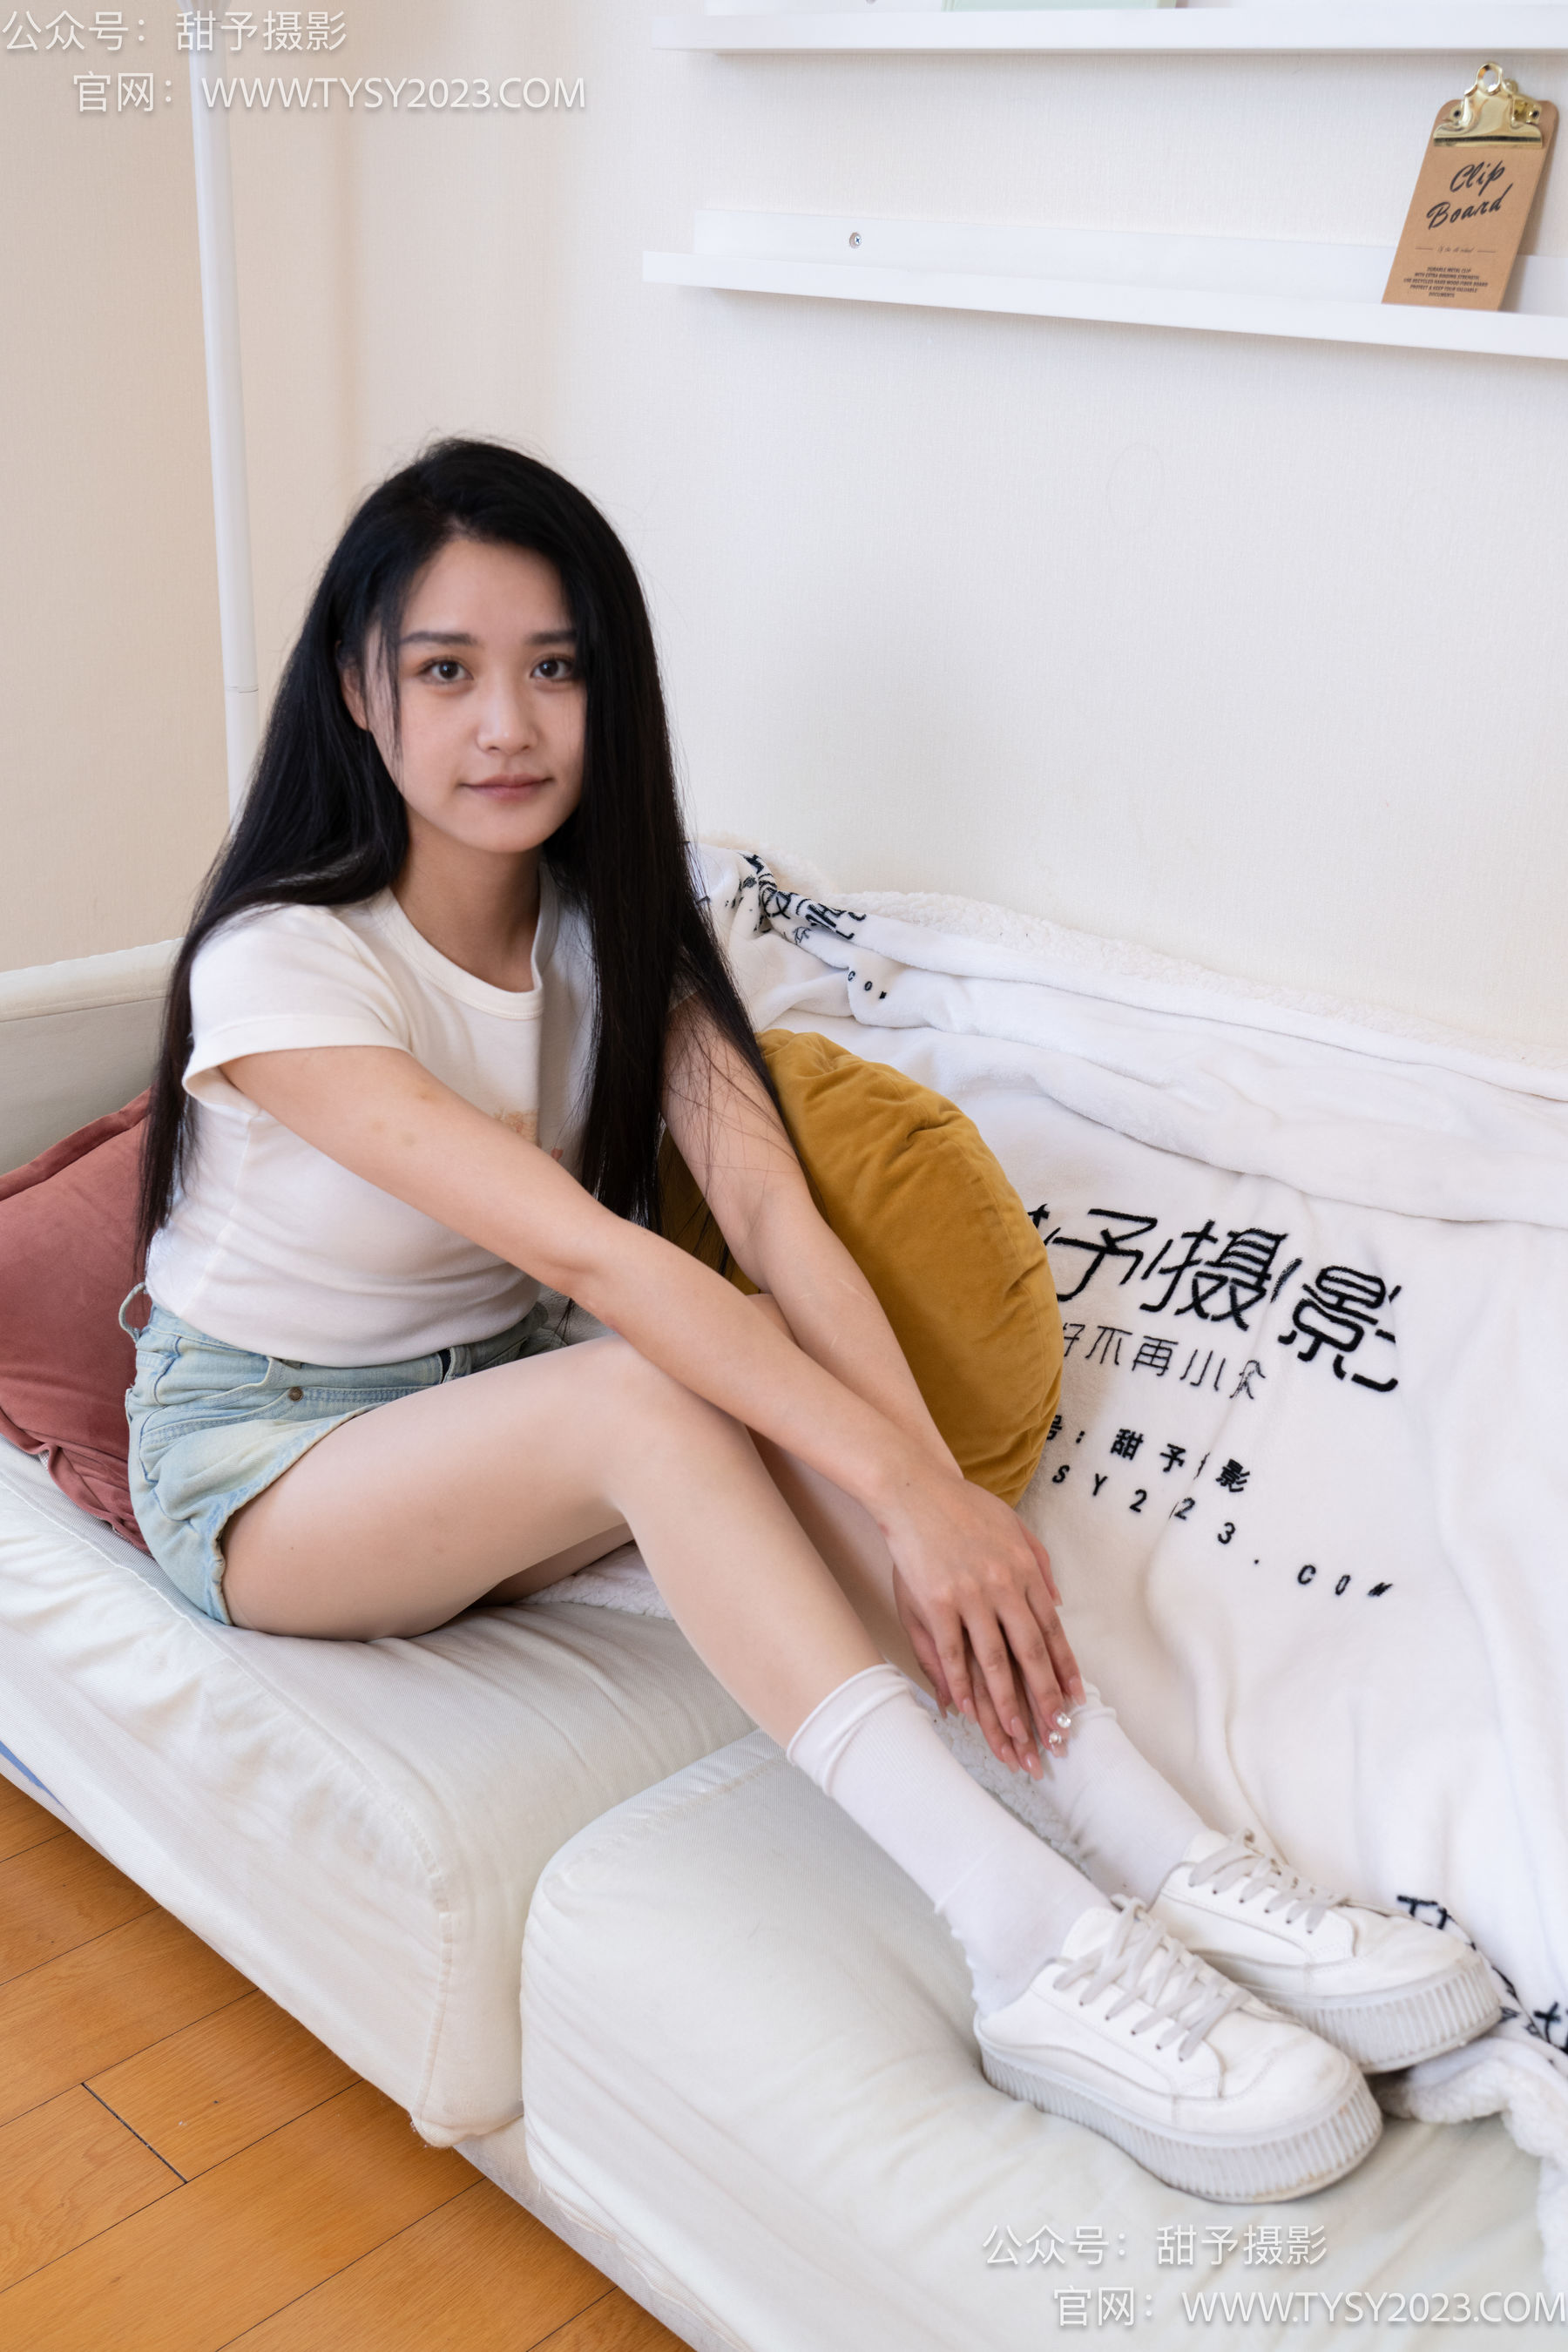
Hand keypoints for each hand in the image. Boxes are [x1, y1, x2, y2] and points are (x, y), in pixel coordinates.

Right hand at [881, 1462, 1084, 1776]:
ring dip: (1007, 1705)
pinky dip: (962, 1684)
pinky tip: (970, 1710)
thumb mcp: (1015, 1526)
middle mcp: (1002, 1587)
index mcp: (1024, 1571)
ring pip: (993, 1663)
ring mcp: (968, 1597)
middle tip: (1055, 1734)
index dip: (1064, 1671)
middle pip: (1029, 1654)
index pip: (1052, 1632)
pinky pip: (952, 1653)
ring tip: (1018, 1737)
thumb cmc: (964, 1506)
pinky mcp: (935, 1603)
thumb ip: (1041, 1564)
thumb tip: (1056, 1602)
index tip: (1074, 1702)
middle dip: (1044, 1699)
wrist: (916, 1488)